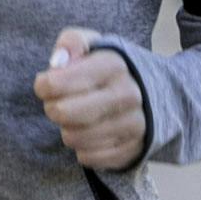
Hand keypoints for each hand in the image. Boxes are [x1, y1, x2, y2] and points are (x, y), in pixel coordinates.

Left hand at [32, 28, 145, 170]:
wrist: (157, 93)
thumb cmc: (110, 69)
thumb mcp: (94, 44)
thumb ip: (72, 42)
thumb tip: (58, 62)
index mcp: (113, 66)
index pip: (56, 83)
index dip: (43, 85)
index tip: (47, 84)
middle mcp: (127, 95)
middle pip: (63, 113)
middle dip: (53, 109)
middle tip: (60, 103)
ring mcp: (132, 125)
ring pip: (73, 138)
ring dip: (69, 129)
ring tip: (79, 118)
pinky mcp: (132, 150)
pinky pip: (88, 157)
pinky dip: (84, 148)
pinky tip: (92, 133)